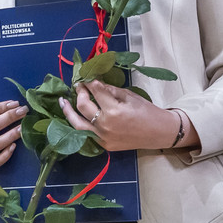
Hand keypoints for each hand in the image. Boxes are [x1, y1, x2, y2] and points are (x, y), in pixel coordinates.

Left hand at [61, 81, 182, 152]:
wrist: (159, 133)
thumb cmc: (147, 111)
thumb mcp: (129, 96)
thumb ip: (110, 90)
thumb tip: (94, 83)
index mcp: (114, 110)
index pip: (95, 91)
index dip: (89, 82)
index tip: (86, 77)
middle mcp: (105, 125)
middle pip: (83, 106)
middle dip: (79, 92)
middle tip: (79, 86)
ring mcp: (103, 137)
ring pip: (77, 124)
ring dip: (68, 112)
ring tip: (63, 102)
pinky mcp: (104, 145)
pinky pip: (86, 134)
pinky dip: (79, 124)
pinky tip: (74, 117)